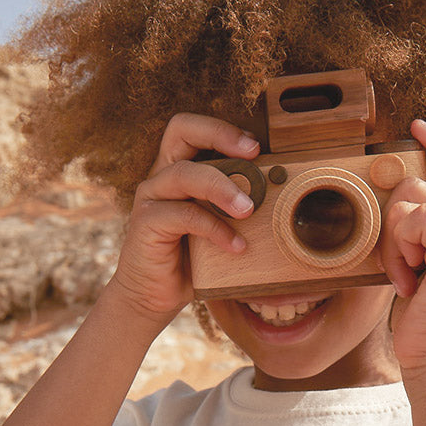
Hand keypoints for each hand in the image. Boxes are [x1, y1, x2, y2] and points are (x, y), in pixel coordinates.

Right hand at [108, 113, 259, 323]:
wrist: (153, 296)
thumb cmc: (191, 258)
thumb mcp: (219, 225)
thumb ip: (235, 205)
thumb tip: (279, 193)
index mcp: (179, 169)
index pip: (193, 128)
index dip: (223, 128)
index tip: (257, 145)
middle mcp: (161, 176)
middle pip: (180, 129)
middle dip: (220, 134)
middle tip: (253, 153)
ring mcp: (151, 198)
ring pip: (185, 174)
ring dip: (223, 188)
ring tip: (249, 210)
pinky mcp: (146, 224)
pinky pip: (184, 216)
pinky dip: (215, 228)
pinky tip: (235, 246)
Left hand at [380, 120, 425, 371]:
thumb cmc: (421, 313)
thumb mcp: (413, 261)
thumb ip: (411, 229)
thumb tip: (388, 199)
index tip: (417, 127)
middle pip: (417, 182)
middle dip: (391, 221)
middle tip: (400, 263)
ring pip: (410, 200)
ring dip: (394, 240)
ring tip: (405, 274)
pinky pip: (414, 219)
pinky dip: (400, 250)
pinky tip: (408, 279)